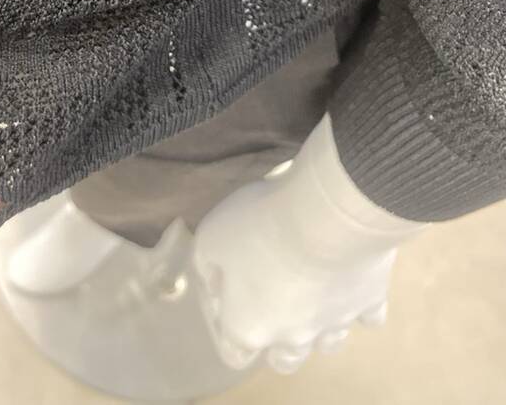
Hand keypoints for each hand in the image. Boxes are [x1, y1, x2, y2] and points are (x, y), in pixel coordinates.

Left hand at [191, 171, 394, 374]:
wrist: (328, 217)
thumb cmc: (260, 226)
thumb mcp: (211, 236)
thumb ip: (208, 265)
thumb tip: (215, 280)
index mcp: (250, 326)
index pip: (234, 353)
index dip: (227, 328)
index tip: (226, 297)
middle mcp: (293, 336)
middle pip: (284, 361)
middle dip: (275, 341)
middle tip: (271, 302)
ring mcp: (335, 323)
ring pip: (327, 343)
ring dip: (317, 325)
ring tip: (312, 294)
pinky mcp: (369, 302)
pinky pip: (366, 316)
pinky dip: (358, 304)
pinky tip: (352, 284)